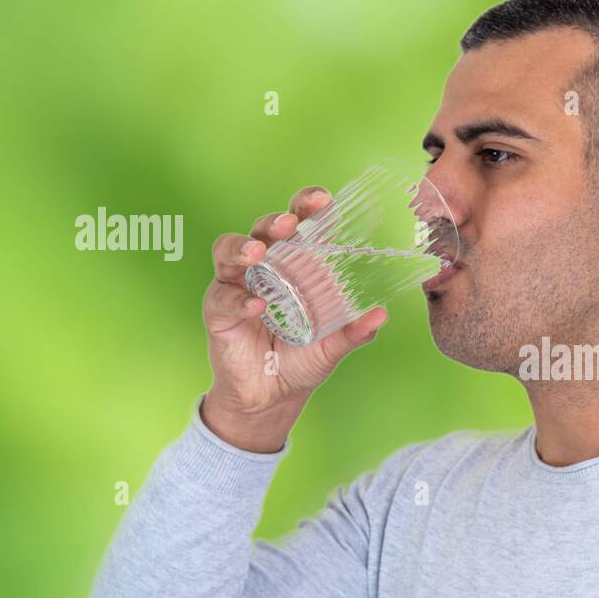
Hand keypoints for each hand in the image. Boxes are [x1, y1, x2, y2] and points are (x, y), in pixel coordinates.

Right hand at [200, 185, 388, 450]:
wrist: (273, 397)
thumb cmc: (302, 359)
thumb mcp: (333, 346)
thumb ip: (355, 331)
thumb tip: (381, 314)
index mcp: (296, 265)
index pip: (300, 224)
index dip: (307, 206)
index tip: (324, 200)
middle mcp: (265, 267)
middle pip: (263, 229)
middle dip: (275, 220)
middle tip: (289, 223)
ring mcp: (238, 285)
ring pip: (228, 250)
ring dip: (242, 247)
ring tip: (258, 252)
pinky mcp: (218, 310)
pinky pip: (223, 296)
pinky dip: (239, 299)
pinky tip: (256, 305)